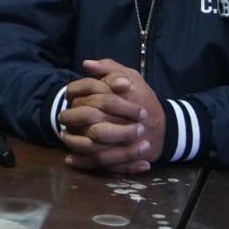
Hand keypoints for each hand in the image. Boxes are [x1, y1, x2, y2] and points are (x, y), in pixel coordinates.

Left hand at [61, 59, 164, 173]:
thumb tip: (86, 64)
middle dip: (74, 120)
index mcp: (126, 99)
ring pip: (95, 148)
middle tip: (62, 118)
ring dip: (76, 143)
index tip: (68, 97)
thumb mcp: (132, 77)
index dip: (77, 97)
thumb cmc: (143, 98)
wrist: (165, 127)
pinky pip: (102, 164)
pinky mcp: (125, 160)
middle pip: (94, 125)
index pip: (95, 98)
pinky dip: (84, 163)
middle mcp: (125, 123)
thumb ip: (109, 68)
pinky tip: (71, 159)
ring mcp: (125, 145)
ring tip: (65, 136)